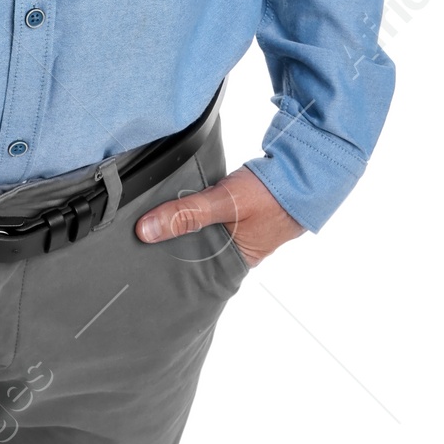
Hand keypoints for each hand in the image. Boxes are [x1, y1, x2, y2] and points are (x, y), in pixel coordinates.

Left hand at [134, 164, 303, 266]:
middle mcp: (237, 253)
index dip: (166, 264)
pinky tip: (178, 205)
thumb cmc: (272, 194)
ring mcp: (240, 233)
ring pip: (201, 234)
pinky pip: (211, 218)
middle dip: (169, 245)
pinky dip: (197, 213)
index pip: (192, 272)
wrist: (307, 171)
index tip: (137, 256)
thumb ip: (188, 214)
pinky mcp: (241, 214)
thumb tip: (146, 230)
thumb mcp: (225, 203)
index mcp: (235, 262)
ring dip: (183, 226)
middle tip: (136, 238)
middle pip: (193, 252)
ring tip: (150, 222)